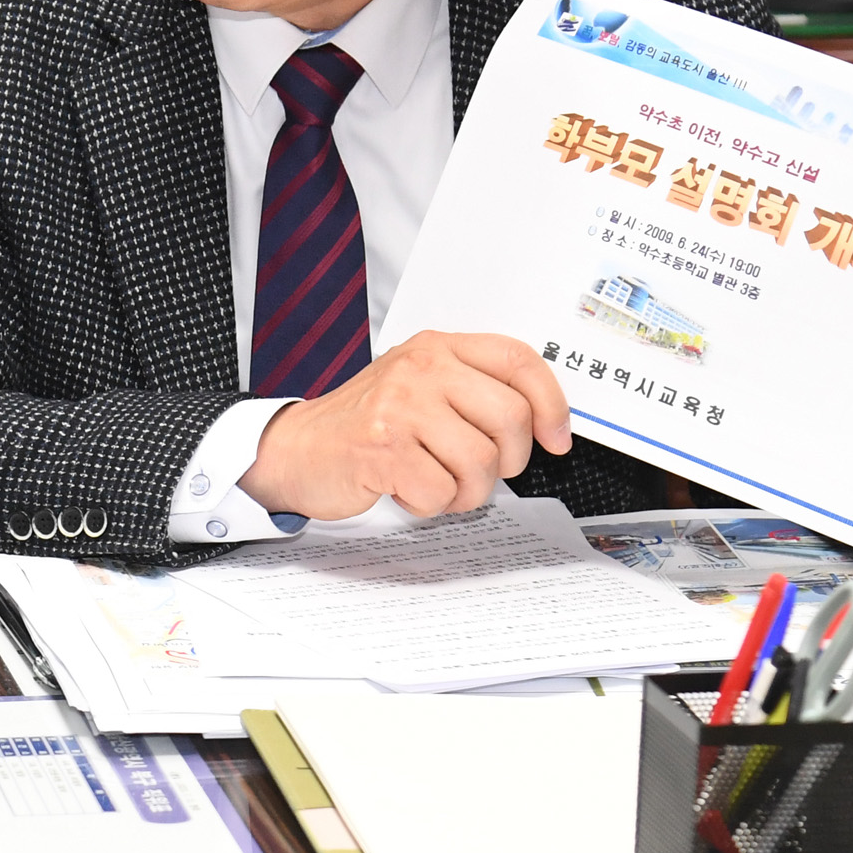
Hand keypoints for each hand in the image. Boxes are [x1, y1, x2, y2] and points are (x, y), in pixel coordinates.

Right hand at [239, 331, 572, 522]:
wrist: (297, 449)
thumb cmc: (366, 424)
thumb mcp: (420, 388)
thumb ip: (473, 390)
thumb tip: (544, 420)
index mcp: (437, 348)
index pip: (518, 360)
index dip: (551, 403)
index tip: (555, 438)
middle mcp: (421, 368)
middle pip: (510, 419)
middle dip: (506, 461)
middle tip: (481, 472)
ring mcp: (401, 405)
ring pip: (481, 463)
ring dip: (467, 492)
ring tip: (438, 484)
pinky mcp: (383, 447)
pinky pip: (442, 491)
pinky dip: (430, 505)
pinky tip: (406, 490)